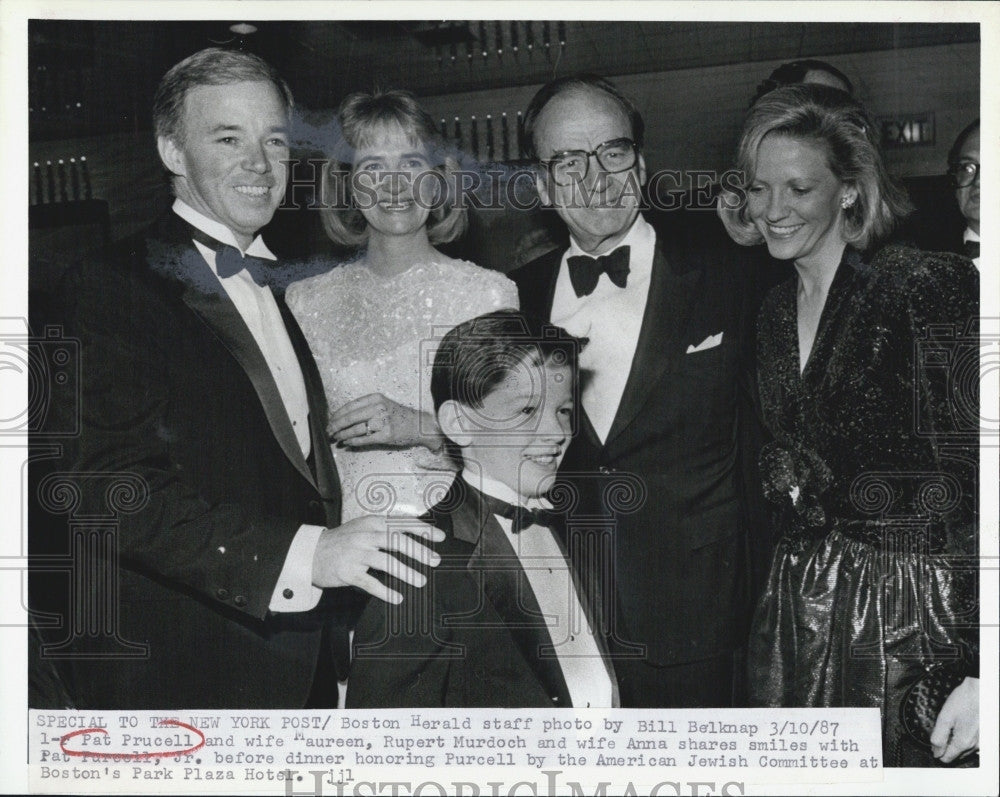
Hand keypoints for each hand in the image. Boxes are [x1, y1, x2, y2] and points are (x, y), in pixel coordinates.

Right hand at [311, 515, 444, 602]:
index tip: (440, 537)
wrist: (311, 553)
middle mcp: (365, 535)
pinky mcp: (348, 572)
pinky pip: (370, 583)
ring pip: (386, 562)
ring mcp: (356, 553)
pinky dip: (385, 591)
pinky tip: (397, 598)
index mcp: (372, 522)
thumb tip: (415, 536)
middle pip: (397, 541)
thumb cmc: (344, 541)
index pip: (402, 523)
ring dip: (406, 572)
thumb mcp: (363, 527)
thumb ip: (385, 529)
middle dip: (419, 551)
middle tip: (435, 561)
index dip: (423, 529)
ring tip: (421, 581)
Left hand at [329, 392, 440, 449]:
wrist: (420, 425)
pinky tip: (347, 443)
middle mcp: (379, 408)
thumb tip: (342, 417)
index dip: (337, 414)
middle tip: (329, 431)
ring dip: (343, 435)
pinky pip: (364, 439)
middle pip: (350, 417)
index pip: (350, 406)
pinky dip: (353, 442)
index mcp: (376, 398)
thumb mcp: (383, 405)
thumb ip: (365, 408)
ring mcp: (383, 421)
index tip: (330, 420)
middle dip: (336, 425)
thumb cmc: (399, 416)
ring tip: (336, 438)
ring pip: (355, 429)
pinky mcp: (386, 435)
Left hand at [930, 676, 978, 762]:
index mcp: (963, 743)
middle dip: (947, 747)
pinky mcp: (985, 737)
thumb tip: (935, 752)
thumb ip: (938, 737)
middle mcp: (975, 746)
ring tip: (953, 727)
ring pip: (966, 751)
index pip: (947, 758)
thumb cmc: (963, 701)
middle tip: (943, 731)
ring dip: (957, 743)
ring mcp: (982, 742)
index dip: (937, 751)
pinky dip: (966, 740)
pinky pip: (974, 745)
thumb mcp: (944, 717)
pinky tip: (963, 729)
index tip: (934, 742)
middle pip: (956, 755)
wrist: (980, 691)